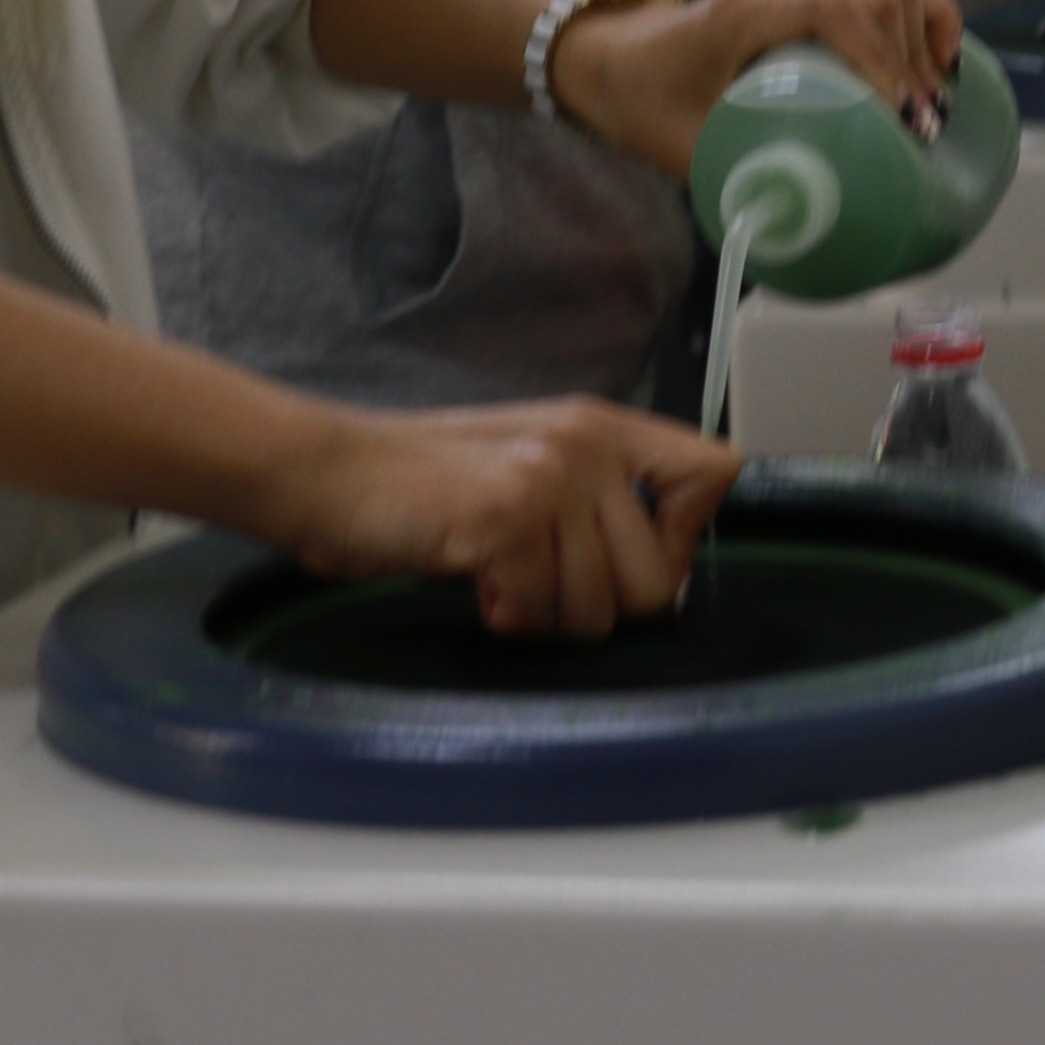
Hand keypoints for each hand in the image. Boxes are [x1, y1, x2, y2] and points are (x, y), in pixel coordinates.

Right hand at [258, 396, 742, 640]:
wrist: (328, 474)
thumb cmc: (422, 483)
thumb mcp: (531, 465)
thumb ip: (600, 503)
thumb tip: (663, 580)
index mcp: (603, 427)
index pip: (716, 472)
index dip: (683, 537)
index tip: (622, 556)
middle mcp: (587, 444)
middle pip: (657, 579)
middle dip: (598, 608)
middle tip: (539, 583)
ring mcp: (549, 479)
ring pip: (599, 610)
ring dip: (545, 618)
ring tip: (500, 577)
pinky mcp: (506, 520)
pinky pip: (540, 614)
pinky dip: (505, 618)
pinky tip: (475, 583)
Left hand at [554, 0, 963, 171]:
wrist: (619, 57)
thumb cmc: (648, 98)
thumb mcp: (686, 149)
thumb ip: (740, 182)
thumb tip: (805, 225)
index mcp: (745, 8)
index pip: (833, 10)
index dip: (877, 57)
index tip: (897, 116)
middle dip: (909, 61)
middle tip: (919, 128)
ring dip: (922, 39)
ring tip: (925, 104)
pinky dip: (923, 13)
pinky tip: (936, 57)